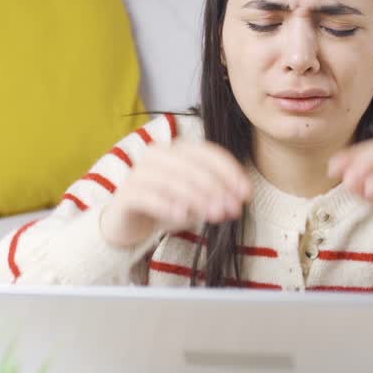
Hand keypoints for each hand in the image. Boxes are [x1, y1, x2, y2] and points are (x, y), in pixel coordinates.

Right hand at [100, 140, 252, 247]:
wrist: (128, 223)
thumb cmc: (166, 206)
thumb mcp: (195, 199)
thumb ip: (215, 195)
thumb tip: (237, 200)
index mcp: (176, 150)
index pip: (207, 153)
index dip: (230, 172)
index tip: (246, 193)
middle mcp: (157, 155)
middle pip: (192, 166)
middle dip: (217, 188)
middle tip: (232, 210)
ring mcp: (139, 173)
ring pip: (172, 180)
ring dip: (197, 199)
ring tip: (215, 216)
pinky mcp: (126, 194)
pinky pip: (149, 196)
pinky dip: (167, 206)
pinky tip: (182, 218)